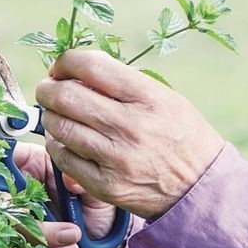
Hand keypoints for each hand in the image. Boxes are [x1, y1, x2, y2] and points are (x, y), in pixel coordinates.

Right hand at [0, 141, 123, 247]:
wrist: (103, 246)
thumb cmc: (95, 207)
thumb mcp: (96, 190)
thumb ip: (83, 182)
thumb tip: (70, 181)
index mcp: (34, 166)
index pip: (4, 159)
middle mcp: (18, 192)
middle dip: (26, 218)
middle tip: (67, 228)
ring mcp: (15, 221)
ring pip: (8, 231)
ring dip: (44, 238)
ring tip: (75, 236)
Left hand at [36, 49, 224, 221]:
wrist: (200, 185)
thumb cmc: (181, 134)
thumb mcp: (165, 97)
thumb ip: (123, 83)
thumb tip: (77, 71)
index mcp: (147, 97)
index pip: (91, 66)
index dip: (66, 62)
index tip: (61, 67)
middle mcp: (131, 126)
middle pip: (67, 97)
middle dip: (48, 89)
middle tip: (48, 89)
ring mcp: (116, 158)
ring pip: (59, 127)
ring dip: (50, 116)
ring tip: (57, 114)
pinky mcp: (105, 185)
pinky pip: (64, 158)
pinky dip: (57, 145)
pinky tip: (66, 141)